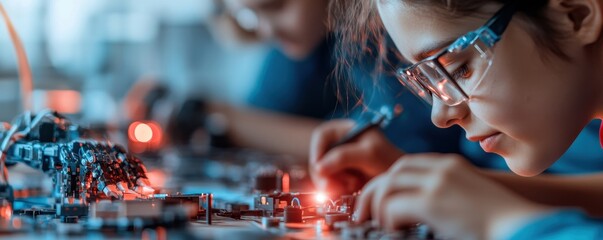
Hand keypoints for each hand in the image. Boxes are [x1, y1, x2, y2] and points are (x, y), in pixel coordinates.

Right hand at [309, 119, 403, 195]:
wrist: (399, 181)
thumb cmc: (388, 161)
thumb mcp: (368, 154)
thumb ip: (343, 156)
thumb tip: (318, 167)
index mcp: (346, 130)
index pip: (322, 135)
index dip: (316, 150)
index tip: (318, 167)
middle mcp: (340, 144)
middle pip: (319, 156)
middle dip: (323, 172)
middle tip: (330, 187)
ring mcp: (339, 161)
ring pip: (322, 172)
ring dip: (331, 183)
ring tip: (350, 186)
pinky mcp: (341, 176)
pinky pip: (329, 183)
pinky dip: (336, 189)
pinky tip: (351, 189)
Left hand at [355, 154, 552, 239]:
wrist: (521, 226)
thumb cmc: (499, 220)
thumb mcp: (469, 195)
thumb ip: (445, 192)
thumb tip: (415, 207)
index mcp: (450, 165)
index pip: (406, 164)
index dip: (387, 181)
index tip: (378, 199)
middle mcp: (441, 168)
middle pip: (393, 172)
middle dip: (374, 191)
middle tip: (364, 212)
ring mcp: (437, 183)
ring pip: (387, 186)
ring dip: (375, 206)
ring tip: (374, 223)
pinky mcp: (433, 201)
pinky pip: (394, 206)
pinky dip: (387, 218)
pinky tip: (393, 229)